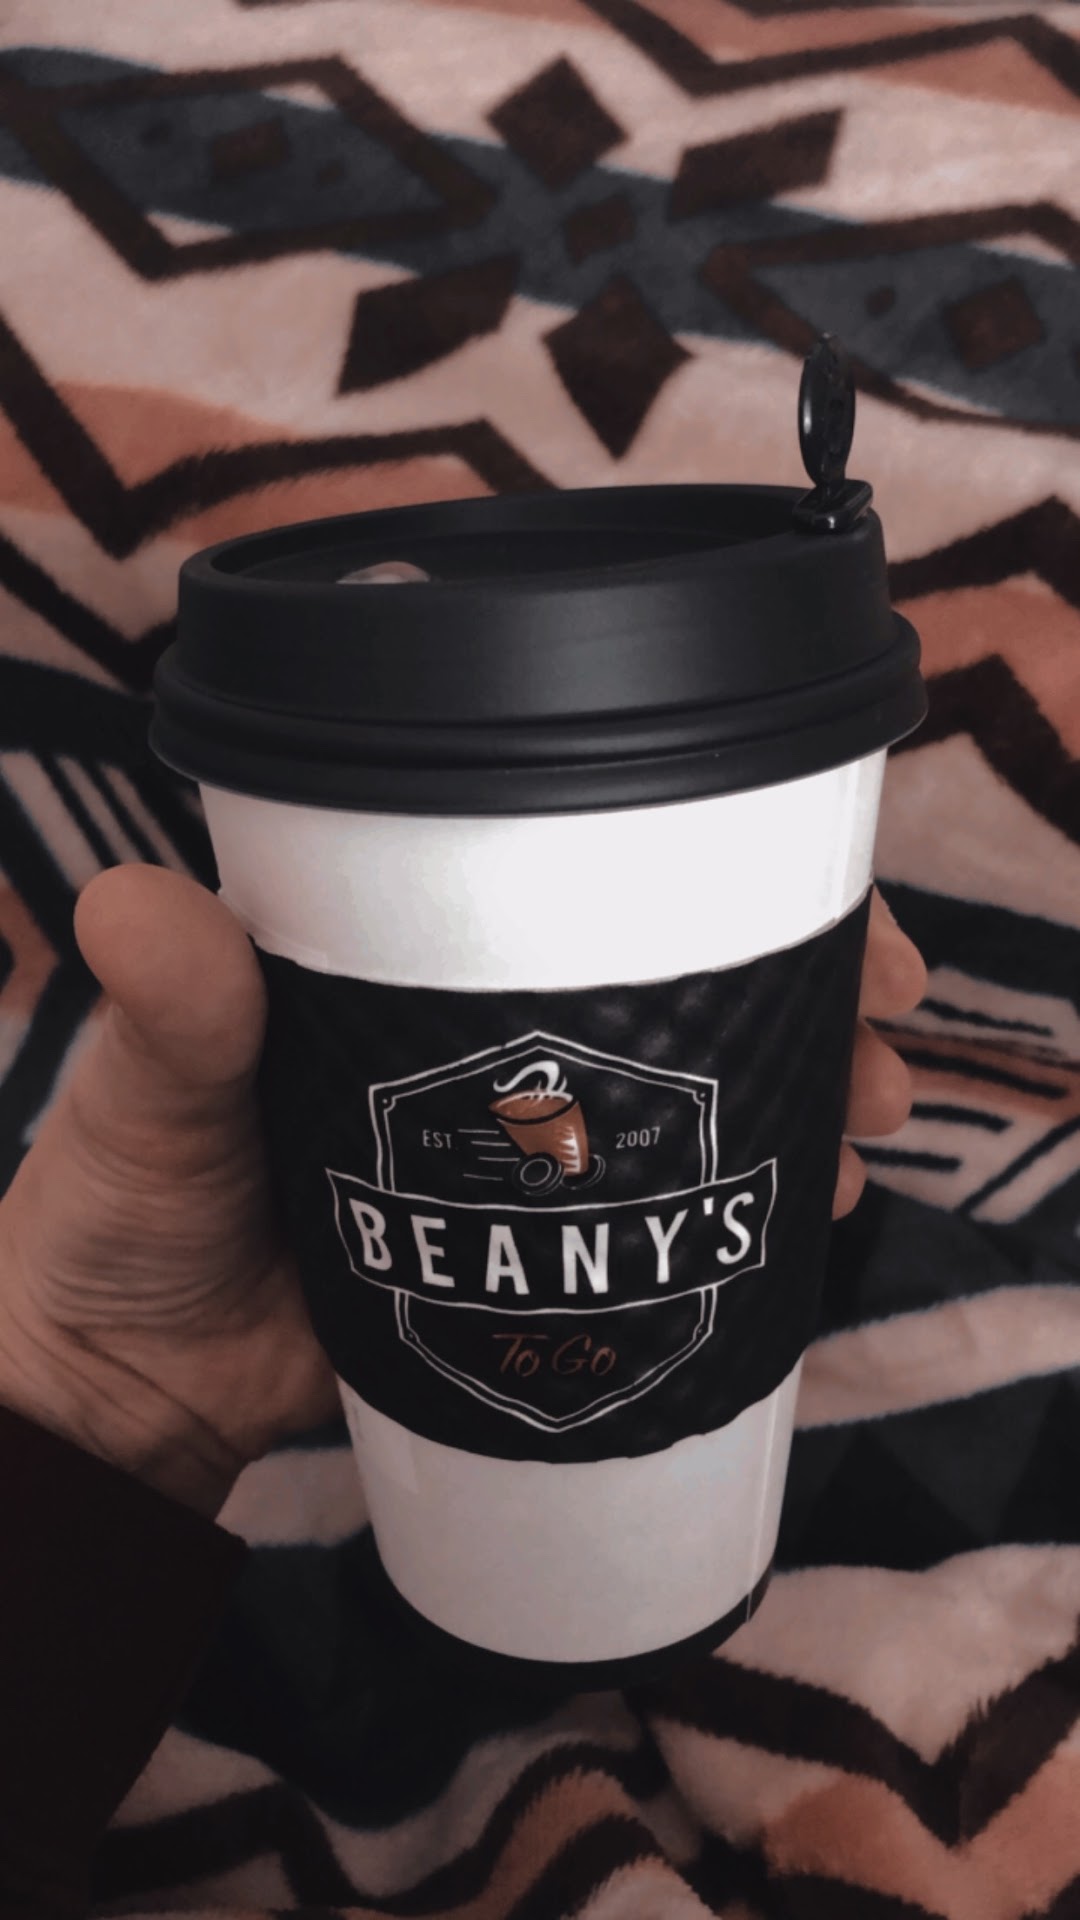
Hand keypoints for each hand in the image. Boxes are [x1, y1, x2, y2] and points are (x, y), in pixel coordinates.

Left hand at [0, 869, 922, 1516]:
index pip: (574, 870)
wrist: (127, 1385)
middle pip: (670, 972)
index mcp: (405, 954)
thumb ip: (166, 1016)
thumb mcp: (143, 1100)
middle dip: (797, 986)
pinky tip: (810, 1214)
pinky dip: (738, 1207)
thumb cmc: (122, 1207)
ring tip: (862, 1128)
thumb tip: (133, 903)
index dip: (710, 869)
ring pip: (689, 1092)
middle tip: (880, 1032)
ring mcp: (521, 1144)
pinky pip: (657, 1212)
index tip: (822, 899)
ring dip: (798, 1090)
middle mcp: (483, 1032)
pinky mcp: (530, 1247)